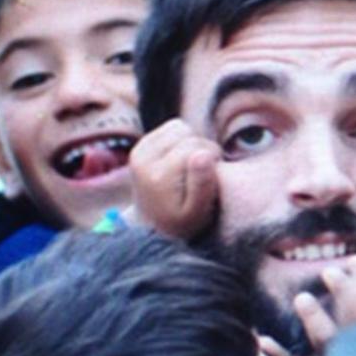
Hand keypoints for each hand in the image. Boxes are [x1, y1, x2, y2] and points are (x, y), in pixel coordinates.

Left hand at [129, 119, 220, 237]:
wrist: (153, 227)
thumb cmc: (181, 222)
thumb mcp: (197, 213)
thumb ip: (202, 185)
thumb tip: (203, 154)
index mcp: (158, 176)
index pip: (196, 147)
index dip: (213, 157)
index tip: (215, 175)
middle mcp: (143, 159)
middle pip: (188, 135)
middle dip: (203, 148)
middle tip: (205, 171)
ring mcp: (140, 151)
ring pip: (179, 127)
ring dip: (192, 141)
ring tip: (193, 164)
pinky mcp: (141, 146)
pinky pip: (171, 128)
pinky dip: (182, 139)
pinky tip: (183, 159)